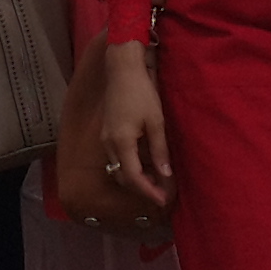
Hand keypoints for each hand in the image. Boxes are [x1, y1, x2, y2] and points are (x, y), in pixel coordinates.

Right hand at [58, 40, 176, 234]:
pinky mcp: (106, 133)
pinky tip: (143, 164)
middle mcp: (108, 144)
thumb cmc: (141, 92)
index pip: (133, 178)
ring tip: (155, 181)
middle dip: (141, 189)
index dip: (148, 192)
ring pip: (117, 168)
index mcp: (121, 143)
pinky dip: (129, 166)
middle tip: (161, 193)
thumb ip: (159, 150)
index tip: (163, 200)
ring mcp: (105, 139)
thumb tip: (166, 174)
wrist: (122, 69)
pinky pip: (115, 158)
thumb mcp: (156, 122)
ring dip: (134, 178)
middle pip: (122, 177)